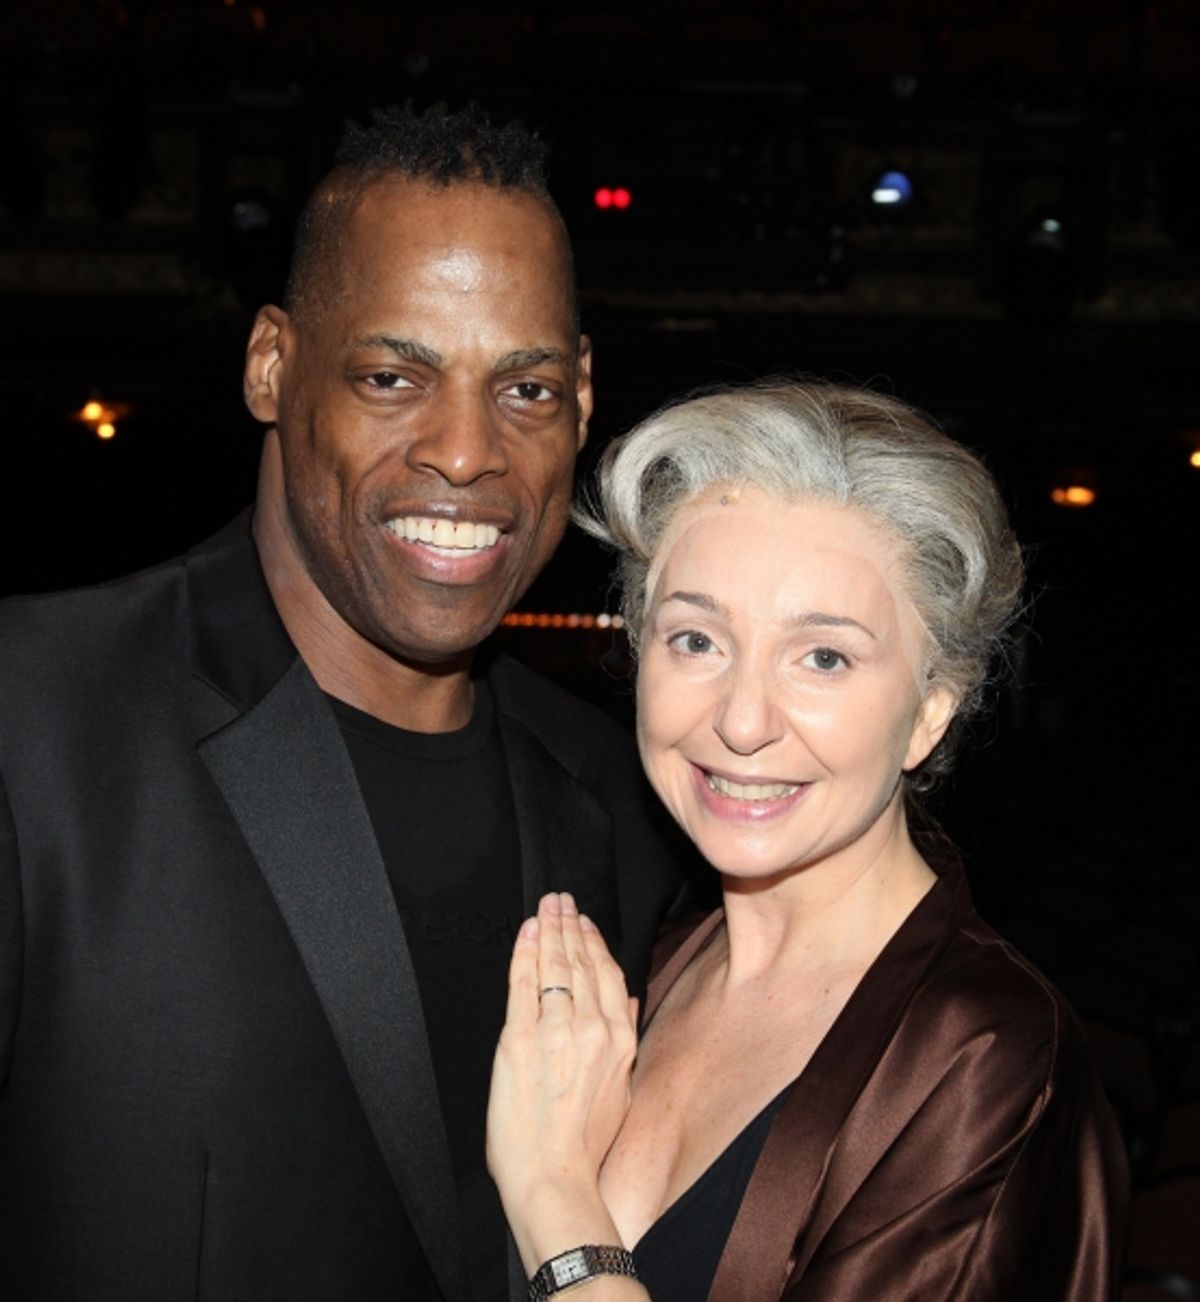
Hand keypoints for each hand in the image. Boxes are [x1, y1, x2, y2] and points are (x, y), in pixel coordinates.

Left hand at [487, 892, 637, 1236]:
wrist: (554, 1178)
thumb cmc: (585, 1146)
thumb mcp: (621, 1090)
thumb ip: (624, 1041)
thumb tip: (630, 1003)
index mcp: (621, 1040)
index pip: (609, 975)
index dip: (596, 943)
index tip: (586, 923)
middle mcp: (593, 1028)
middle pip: (582, 963)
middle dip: (571, 925)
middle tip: (562, 899)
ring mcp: (556, 1030)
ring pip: (555, 966)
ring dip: (550, 929)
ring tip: (547, 906)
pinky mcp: (520, 1038)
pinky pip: (523, 982)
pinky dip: (525, 952)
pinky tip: (527, 932)